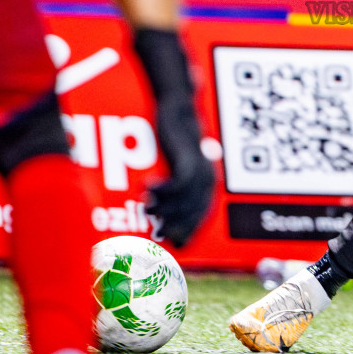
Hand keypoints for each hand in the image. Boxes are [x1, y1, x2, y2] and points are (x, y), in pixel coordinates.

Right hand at [146, 98, 214, 246]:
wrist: (178, 109)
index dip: (189, 231)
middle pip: (193, 211)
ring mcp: (199, 169)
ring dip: (163, 208)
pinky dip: (160, 191)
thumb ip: (176, 186)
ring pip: (183, 200)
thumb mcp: (179, 164)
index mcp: (207, 182)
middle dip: (176, 226)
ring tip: (146, 209)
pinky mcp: (188, 158)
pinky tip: (145, 189)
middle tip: (159, 234)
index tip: (175, 244)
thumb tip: (164, 210)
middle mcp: (207, 178)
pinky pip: (176, 184)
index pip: (201, 215)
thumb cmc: (176, 139)